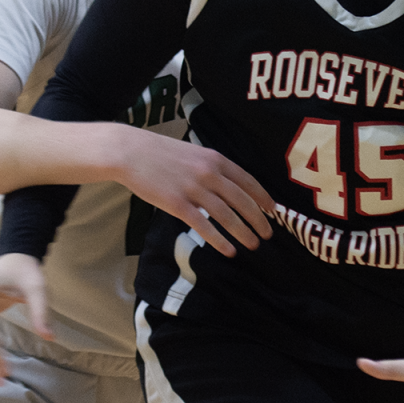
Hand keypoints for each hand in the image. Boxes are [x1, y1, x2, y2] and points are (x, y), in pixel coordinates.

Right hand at [111, 128, 274, 258]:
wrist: (130, 151)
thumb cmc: (160, 153)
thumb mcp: (193, 153)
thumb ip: (212, 166)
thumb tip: (230, 185)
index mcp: (215, 159)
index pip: (248, 181)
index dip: (262, 198)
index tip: (272, 211)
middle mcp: (209, 173)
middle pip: (242, 201)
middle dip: (258, 219)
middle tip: (267, 234)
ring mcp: (194, 189)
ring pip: (227, 216)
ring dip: (243, 232)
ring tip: (252, 245)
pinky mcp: (177, 204)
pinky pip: (204, 226)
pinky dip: (219, 240)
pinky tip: (229, 250)